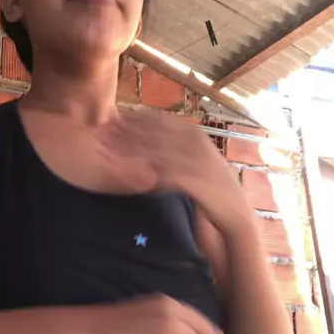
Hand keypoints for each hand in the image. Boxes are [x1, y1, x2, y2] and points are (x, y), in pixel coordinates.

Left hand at [97, 110, 254, 236]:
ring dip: (127, 149)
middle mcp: (195, 142)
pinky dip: (142, 172)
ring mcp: (195, 159)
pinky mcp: (194, 179)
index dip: (132, 119)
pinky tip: (124, 174)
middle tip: (98, 132)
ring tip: (104, 150)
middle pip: (152, 131)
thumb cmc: (211, 191)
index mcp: (194, 134)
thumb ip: (174, 152)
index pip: (157, 120)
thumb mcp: (193, 164)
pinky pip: (162, 173)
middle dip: (124, 131)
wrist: (234, 214)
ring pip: (154, 149)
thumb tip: (149, 148)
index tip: (109, 121)